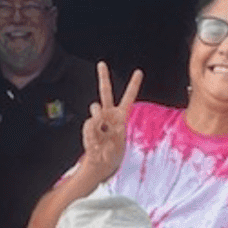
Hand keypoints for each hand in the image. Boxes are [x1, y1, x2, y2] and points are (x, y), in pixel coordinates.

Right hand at [81, 61, 142, 180]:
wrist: (100, 164)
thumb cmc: (113, 153)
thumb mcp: (119, 143)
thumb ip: (112, 129)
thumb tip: (99, 118)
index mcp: (121, 116)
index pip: (128, 98)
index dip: (133, 85)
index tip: (139, 71)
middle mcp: (109, 114)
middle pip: (106, 92)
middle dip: (103, 77)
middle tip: (102, 63)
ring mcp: (97, 119)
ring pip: (95, 107)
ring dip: (99, 116)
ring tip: (103, 131)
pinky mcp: (88, 125)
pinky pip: (89, 123)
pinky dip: (93, 132)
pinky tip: (97, 141)